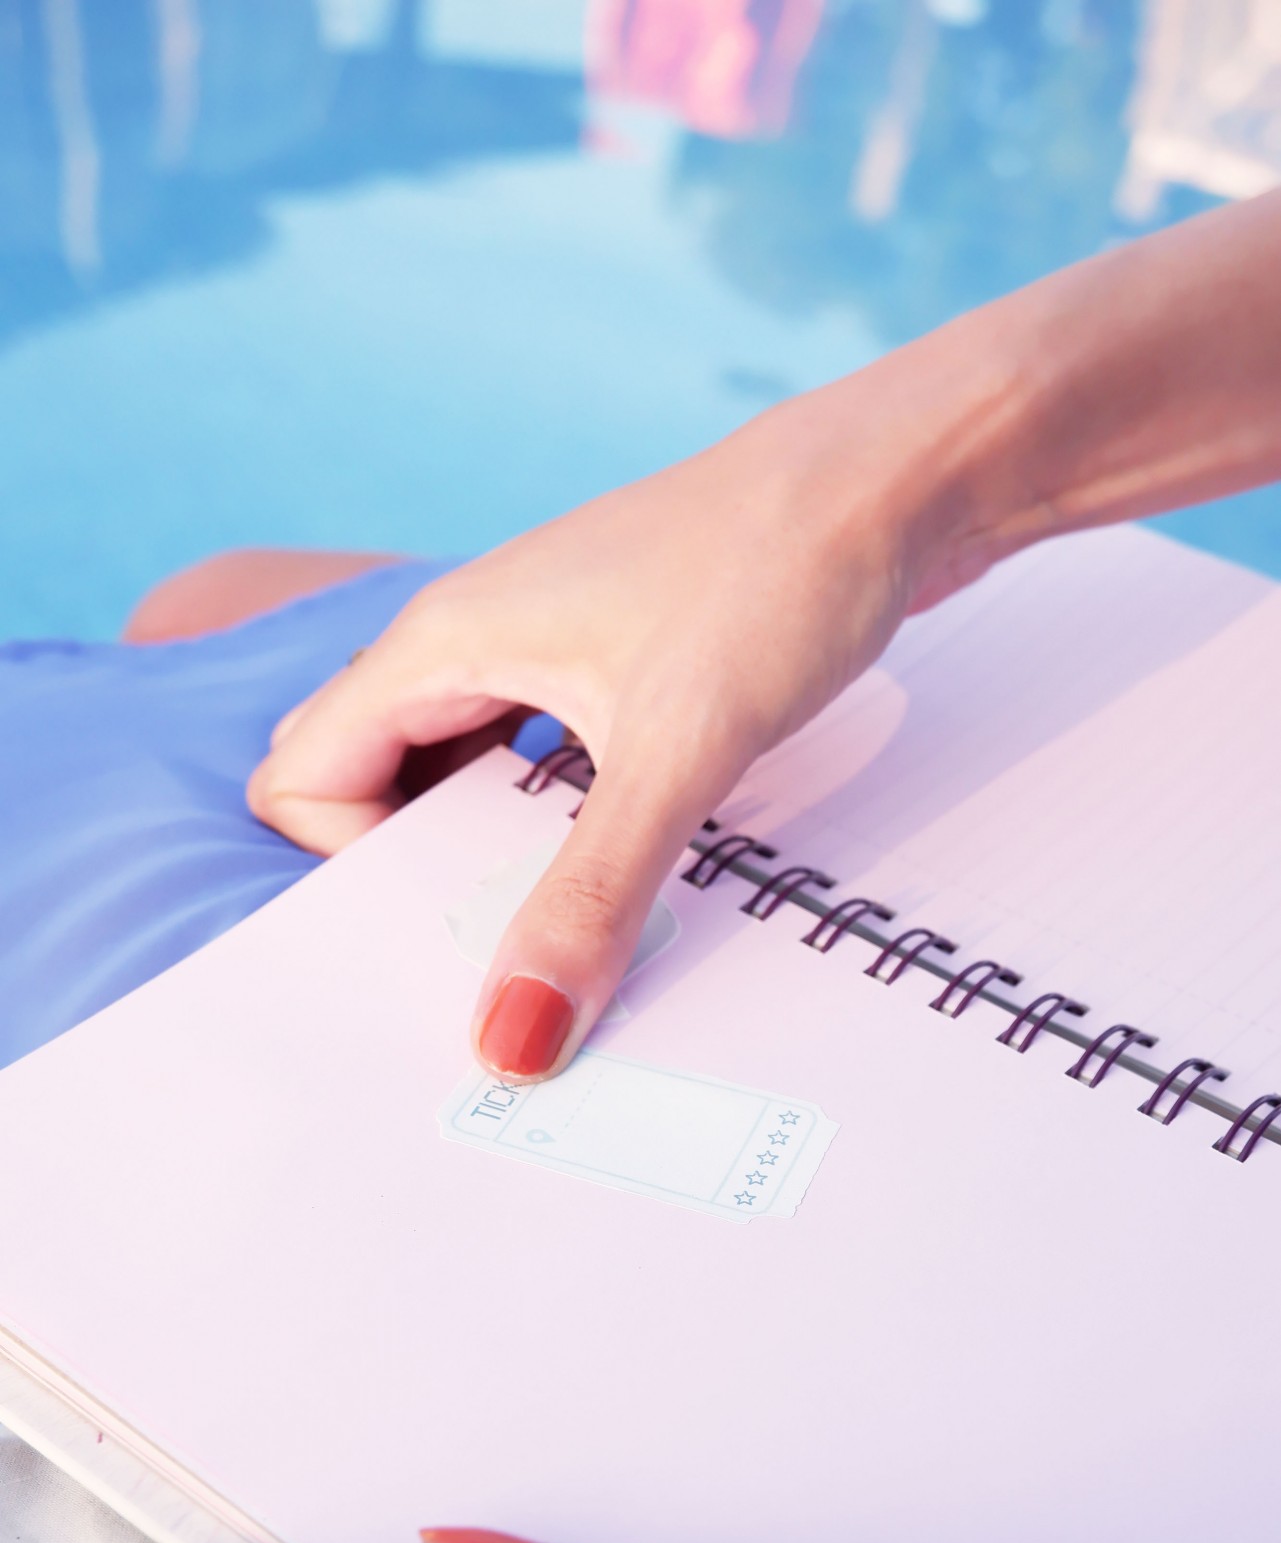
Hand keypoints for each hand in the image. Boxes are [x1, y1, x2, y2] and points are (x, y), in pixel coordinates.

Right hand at [246, 192, 1280, 1081]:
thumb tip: (512, 1039)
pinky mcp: (616, 662)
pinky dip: (560, 824)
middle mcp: (476, 638)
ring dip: (494, 856)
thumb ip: (591, 897)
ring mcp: (545, 645)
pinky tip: (629, 863)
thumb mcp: (680, 751)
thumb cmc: (781, 569)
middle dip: (412, 875)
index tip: (453, 919)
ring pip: (462, 772)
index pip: (305, 773)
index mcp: (445, 641)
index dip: (351, 865)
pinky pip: (540, 759)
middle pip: (371, 777)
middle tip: (502, 944)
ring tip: (571, 922)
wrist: (902, 479)